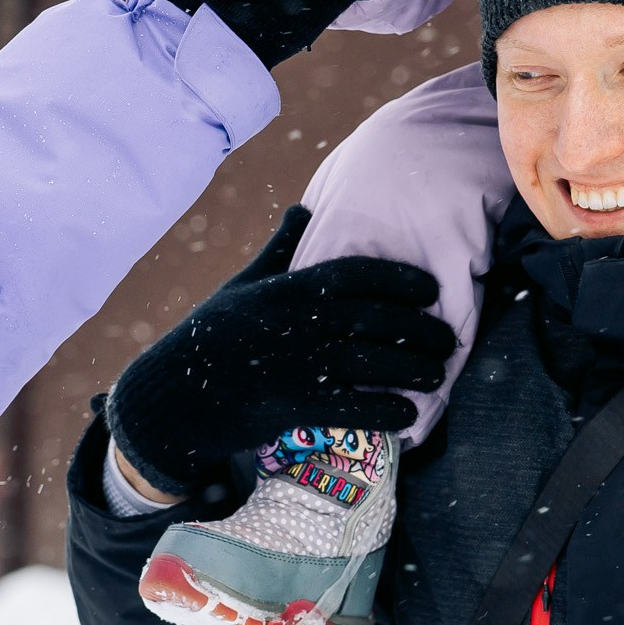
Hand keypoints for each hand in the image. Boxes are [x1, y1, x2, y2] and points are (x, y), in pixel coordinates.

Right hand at [103, 206, 452, 498]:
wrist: (176, 392)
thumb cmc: (215, 333)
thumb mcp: (245, 283)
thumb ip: (279, 248)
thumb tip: (301, 209)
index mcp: (289, 288)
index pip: (357, 274)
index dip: (399, 279)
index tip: (429, 288)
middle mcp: (299, 322)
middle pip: (375, 320)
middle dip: (418, 329)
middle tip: (447, 338)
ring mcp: (299, 364)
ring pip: (372, 363)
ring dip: (412, 369)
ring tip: (437, 374)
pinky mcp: (294, 405)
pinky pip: (352, 408)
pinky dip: (385, 411)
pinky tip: (408, 415)